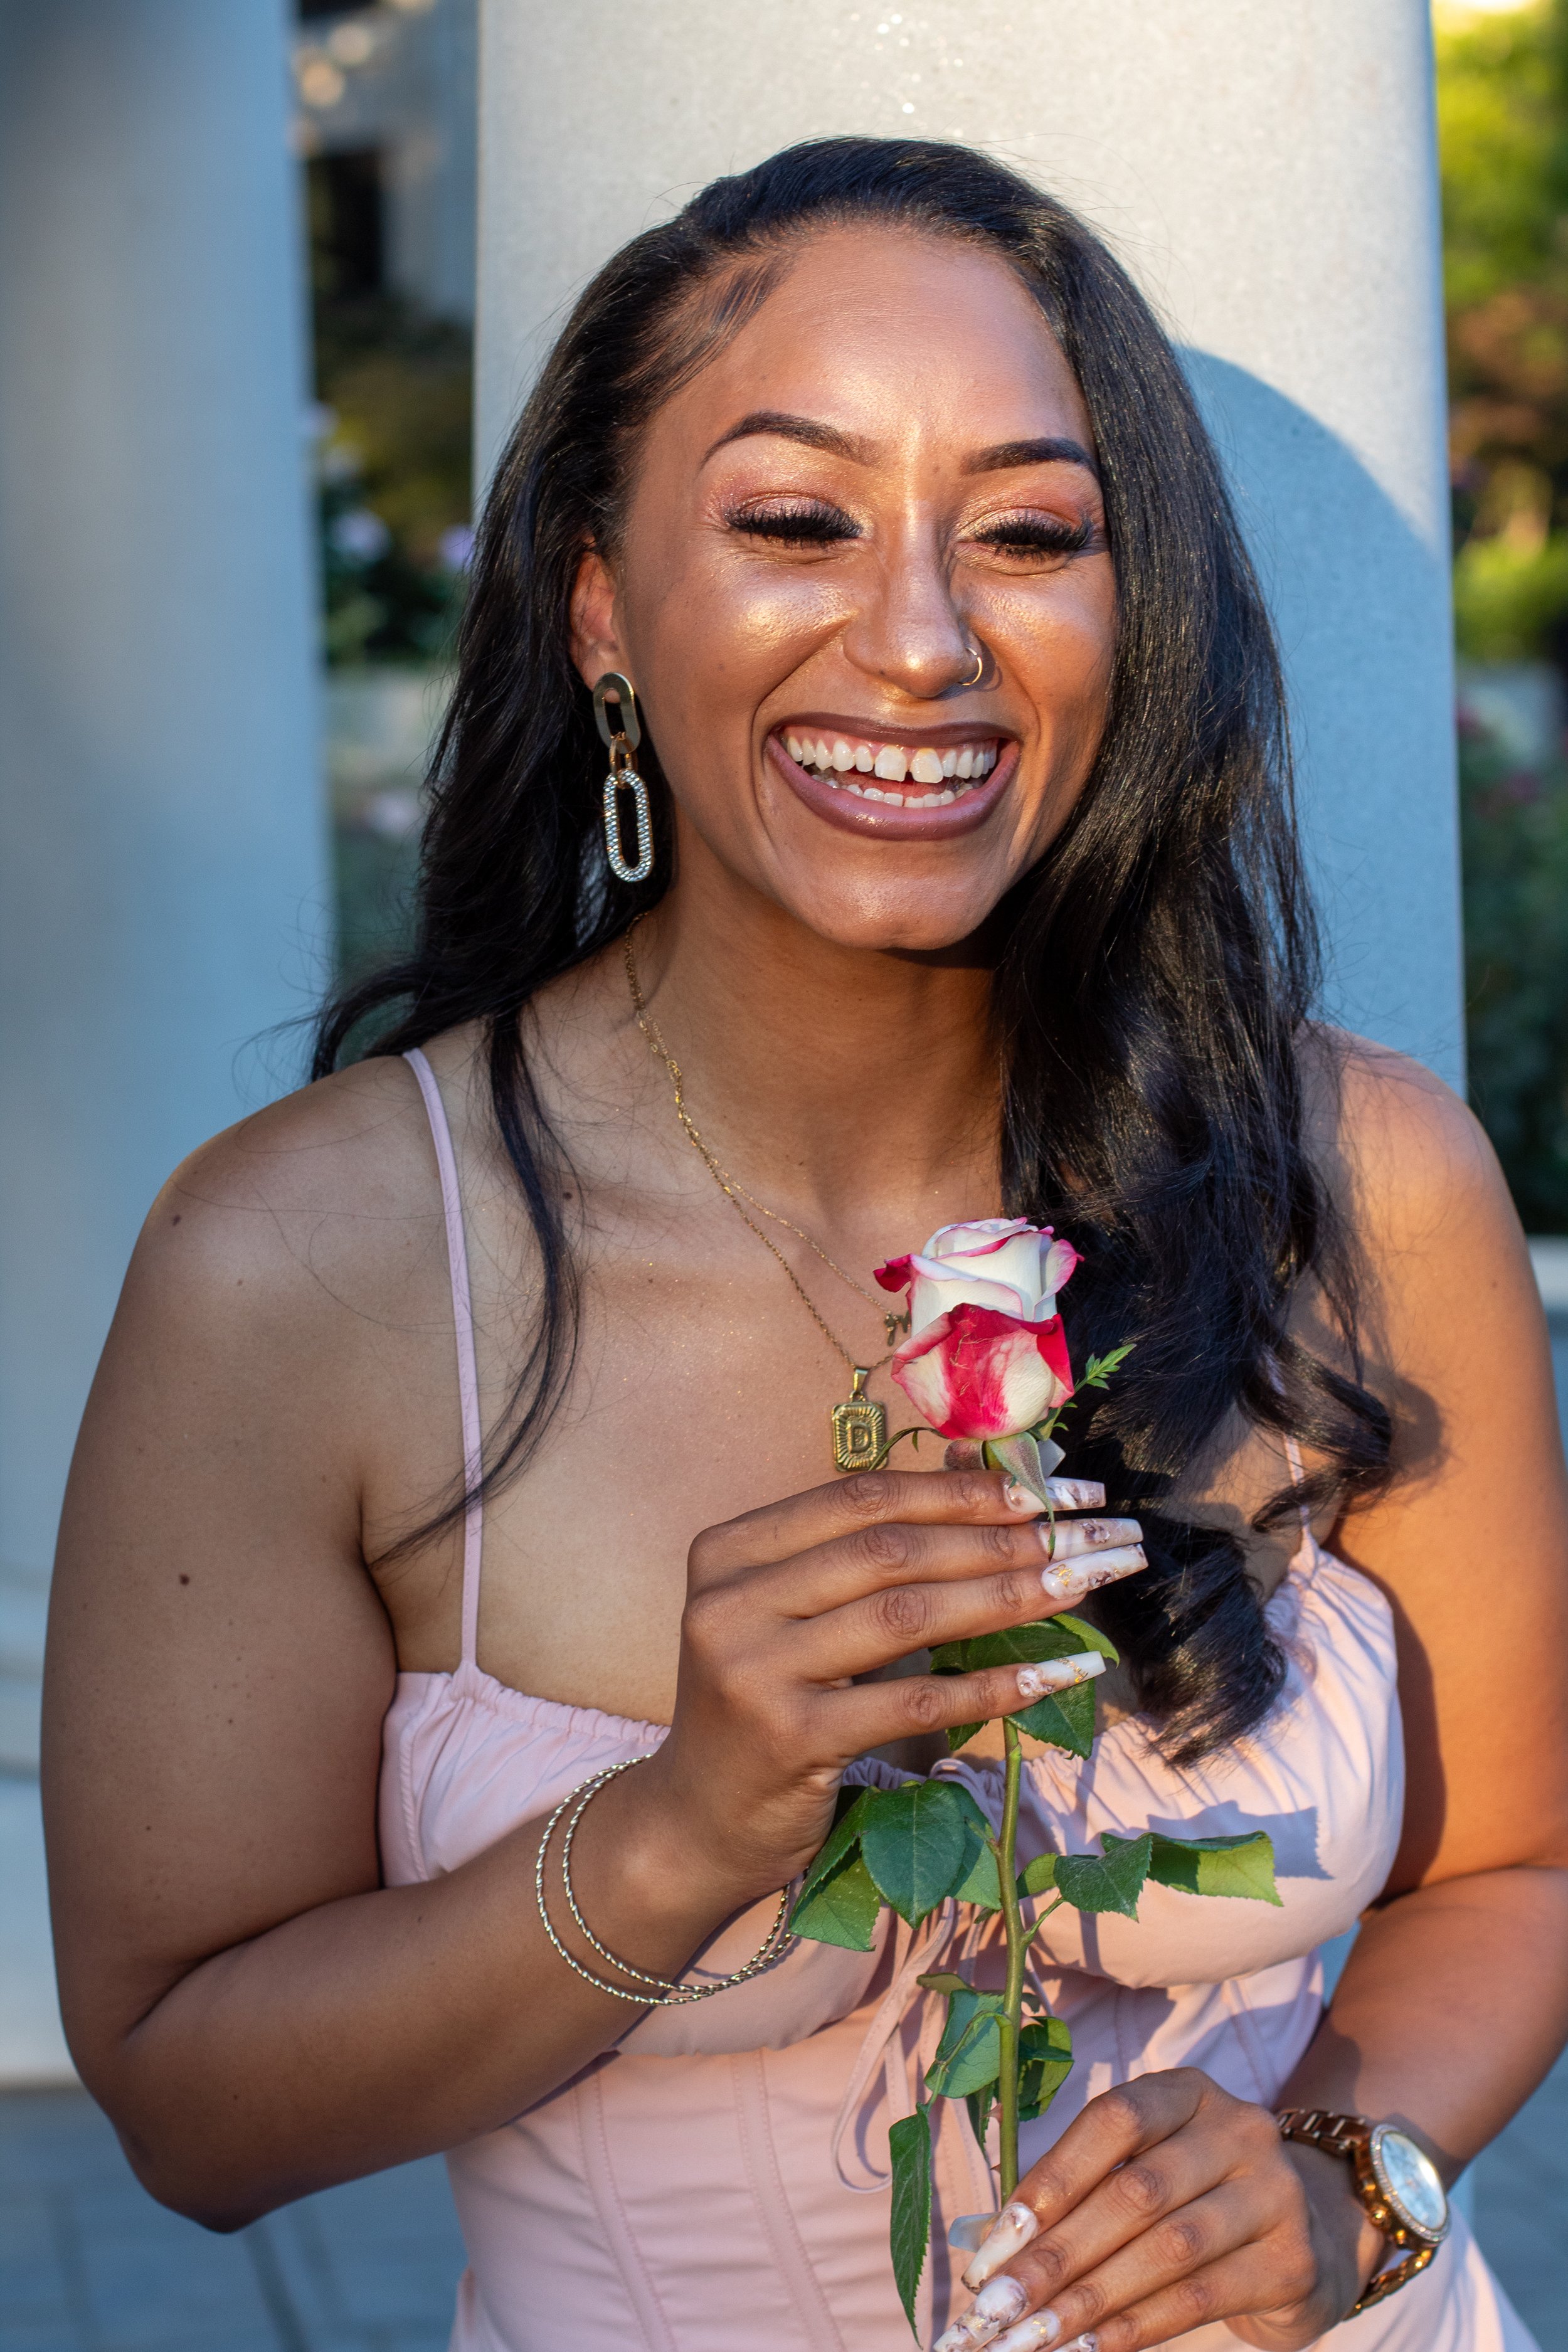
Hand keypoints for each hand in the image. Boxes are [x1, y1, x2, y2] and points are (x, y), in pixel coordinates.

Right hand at [631, 1466, 1145, 1914]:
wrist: (696, 1823)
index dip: (965, 1486)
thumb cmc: (763, 1703)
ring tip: (1088, 1585)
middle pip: (894, 1550)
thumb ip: (869, 1549)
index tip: (1053, 1487)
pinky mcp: (790, 1740)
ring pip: (909, 1616)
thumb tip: (984, 1471)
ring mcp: (755, 1671)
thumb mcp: (795, 1612)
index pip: (864, 1497)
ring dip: (1013, 1595)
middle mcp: (731, 1601)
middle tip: (1097, 1534)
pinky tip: (1057, 1671)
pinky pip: (914, 1702)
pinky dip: (994, 1684)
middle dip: (1008, 1536)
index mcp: (731, 1550)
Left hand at [940, 2070, 1382, 2351]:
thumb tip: (992, 2245)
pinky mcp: (1291, 2260)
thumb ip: (1081, 2193)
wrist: (1313, 2233)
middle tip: (996, 2308)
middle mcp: (1237, 2130)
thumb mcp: (1148, 2167)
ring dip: (1089, 2299)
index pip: (1111, 2123)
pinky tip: (1092, 2347)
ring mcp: (1273, 2193)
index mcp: (1186, 2092)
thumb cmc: (1198, 2198)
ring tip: (1032, 2337)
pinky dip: (1138, 2325)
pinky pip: (1200, 2296)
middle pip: (1133, 2193)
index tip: (993, 2246)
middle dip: (1056, 2256)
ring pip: (1166, 2248)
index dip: (1049, 2181)